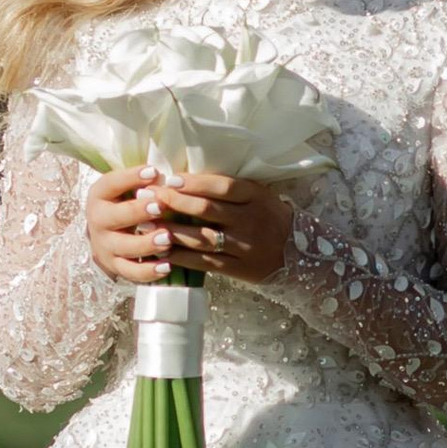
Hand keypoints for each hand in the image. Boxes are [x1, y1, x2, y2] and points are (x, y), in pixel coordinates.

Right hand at [85, 166, 171, 285]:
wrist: (105, 232)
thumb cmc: (124, 202)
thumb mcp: (127, 187)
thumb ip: (143, 182)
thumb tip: (164, 178)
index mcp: (99, 195)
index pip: (112, 183)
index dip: (131, 177)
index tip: (154, 171)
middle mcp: (98, 220)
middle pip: (116, 217)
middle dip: (138, 212)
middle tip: (160, 207)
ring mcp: (105, 246)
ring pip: (124, 247)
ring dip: (146, 243)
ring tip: (167, 238)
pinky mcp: (115, 266)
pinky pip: (131, 272)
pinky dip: (148, 272)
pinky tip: (167, 266)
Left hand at [149, 166, 293, 284]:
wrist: (300, 254)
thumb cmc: (270, 218)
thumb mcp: (259, 196)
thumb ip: (231, 189)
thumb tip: (186, 180)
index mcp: (256, 196)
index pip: (222, 186)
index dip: (194, 182)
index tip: (169, 179)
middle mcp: (251, 220)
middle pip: (207, 210)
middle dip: (174, 202)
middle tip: (148, 198)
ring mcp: (245, 246)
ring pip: (202, 238)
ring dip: (171, 231)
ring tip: (146, 225)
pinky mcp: (239, 268)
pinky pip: (205, 263)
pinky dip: (181, 257)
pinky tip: (162, 252)